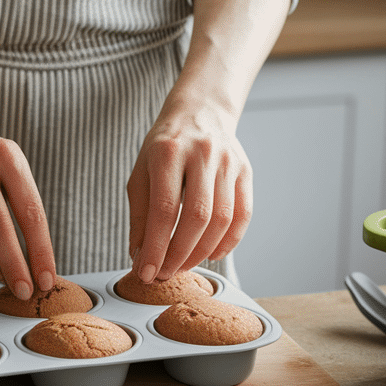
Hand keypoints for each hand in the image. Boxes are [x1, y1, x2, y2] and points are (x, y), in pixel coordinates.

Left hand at [127, 103, 251, 281]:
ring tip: (184, 265)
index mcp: (168, 152)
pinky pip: (242, 216)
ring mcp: (228, 162)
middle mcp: (202, 154)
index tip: (146, 273)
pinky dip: (228, 242)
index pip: (163, 209)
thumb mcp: (141, 173)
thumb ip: (140, 217)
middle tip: (165, 273)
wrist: (200, 112)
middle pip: (197, 216)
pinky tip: (211, 254)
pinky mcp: (246, 172)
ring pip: (222, 219)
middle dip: (180, 254)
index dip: (156, 247)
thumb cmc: (165, 147)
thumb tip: (140, 258)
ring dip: (202, 252)